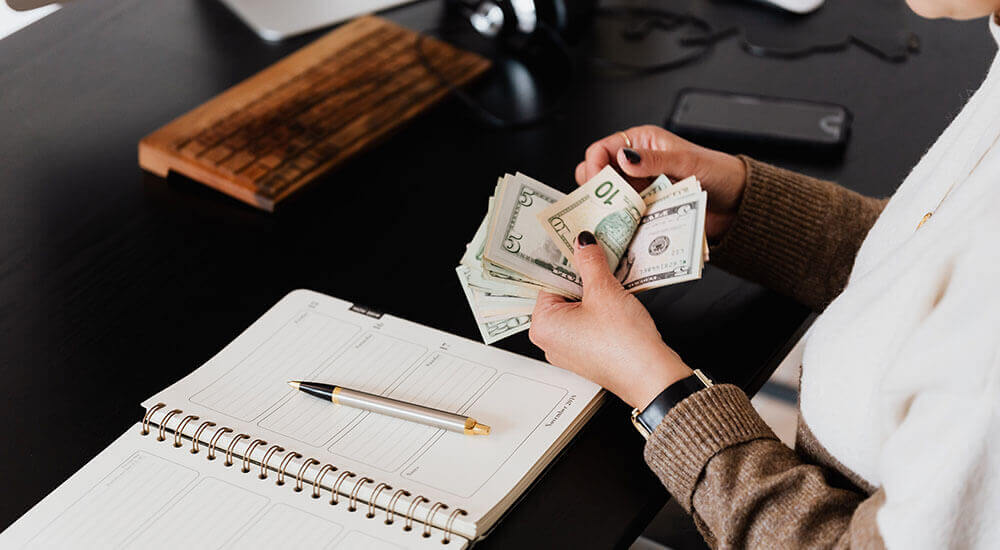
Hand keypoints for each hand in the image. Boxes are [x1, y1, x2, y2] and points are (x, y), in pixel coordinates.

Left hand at [529, 232, 692, 409]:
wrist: (651, 376)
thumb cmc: (624, 344)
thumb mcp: (604, 291)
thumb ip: (590, 262)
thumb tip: (583, 243)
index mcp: (543, 325)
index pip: (547, 281)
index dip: (566, 261)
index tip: (577, 244)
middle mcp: (550, 341)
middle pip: (562, 294)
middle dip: (581, 276)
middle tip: (597, 256)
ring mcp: (569, 350)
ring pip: (578, 308)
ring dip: (594, 291)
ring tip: (611, 277)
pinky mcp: (588, 354)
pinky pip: (589, 322)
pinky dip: (601, 308)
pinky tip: (617, 298)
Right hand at [575, 125, 746, 239]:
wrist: (739, 202)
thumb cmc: (718, 172)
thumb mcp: (686, 161)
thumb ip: (654, 159)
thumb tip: (624, 156)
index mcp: (643, 143)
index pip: (602, 149)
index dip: (594, 165)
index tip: (595, 185)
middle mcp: (637, 165)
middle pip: (599, 175)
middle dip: (596, 190)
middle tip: (599, 205)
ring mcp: (641, 189)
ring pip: (610, 199)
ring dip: (608, 210)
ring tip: (610, 221)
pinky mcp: (646, 211)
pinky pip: (625, 218)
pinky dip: (620, 225)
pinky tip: (622, 231)